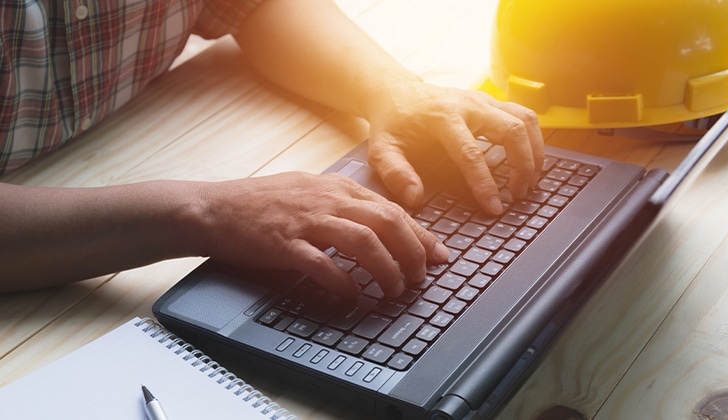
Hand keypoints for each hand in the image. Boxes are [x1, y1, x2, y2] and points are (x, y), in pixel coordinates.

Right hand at [196, 172, 448, 296]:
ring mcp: (306, 220)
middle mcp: (327, 199)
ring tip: (395, 290)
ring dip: (386, 268)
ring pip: (363, 241)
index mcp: (336, 187)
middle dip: (412, 252)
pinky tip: (352, 295)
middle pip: (386, 221)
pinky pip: (322, 263)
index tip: (440, 255)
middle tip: (420, 278)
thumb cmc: (260, 202)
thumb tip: (379, 223)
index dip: (421, 234)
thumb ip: (342, 202)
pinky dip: (343, 282)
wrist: (213, 207)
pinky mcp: (284, 243)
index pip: (391, 209)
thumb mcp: (308, 190)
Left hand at [366, 80, 544, 213]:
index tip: (494, 208)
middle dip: (522, 165)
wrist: (396, 92)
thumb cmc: (392, 124)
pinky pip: (524, 116)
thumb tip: (415, 198)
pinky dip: (534, 139)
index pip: (471, 153)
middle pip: (512, 130)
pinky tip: (529, 162)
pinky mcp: (492, 102)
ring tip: (530, 182)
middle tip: (519, 195)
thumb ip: (395, 173)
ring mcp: (484, 100)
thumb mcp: (381, 150)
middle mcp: (469, 104)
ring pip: (525, 119)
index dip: (485, 183)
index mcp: (442, 117)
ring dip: (535, 152)